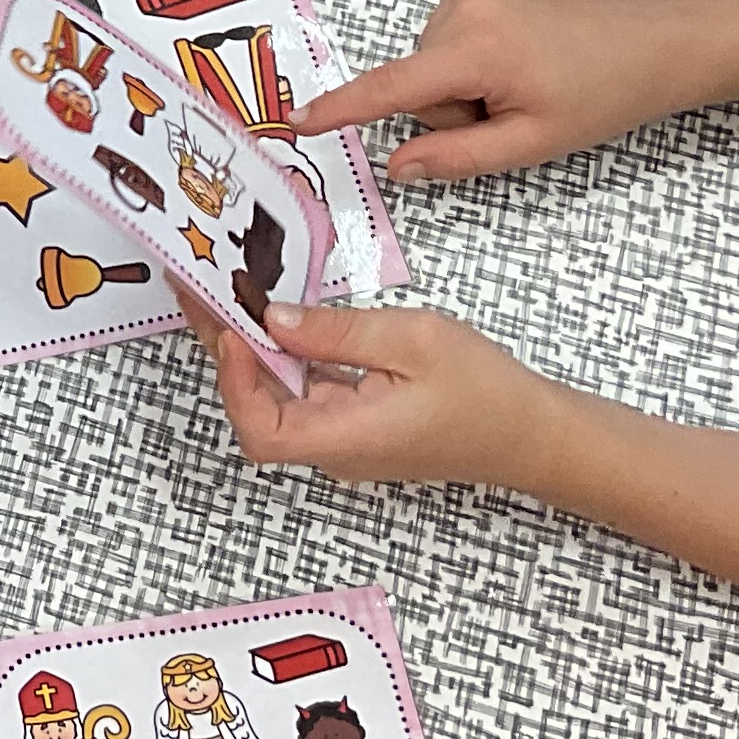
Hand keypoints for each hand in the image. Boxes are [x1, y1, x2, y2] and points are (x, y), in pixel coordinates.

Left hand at [182, 298, 574, 491]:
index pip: (261, 430)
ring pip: (278, 398)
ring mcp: (343, 438)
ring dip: (251, 349)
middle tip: (205, 290)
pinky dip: (285, 354)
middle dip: (226, 350)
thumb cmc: (487, 394)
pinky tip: (278, 315)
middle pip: (258, 411)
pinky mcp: (355, 423)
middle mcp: (335, 448)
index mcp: (346, 439)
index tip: (230, 326)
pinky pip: (306, 391)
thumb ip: (339, 332)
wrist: (533, 433)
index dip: (234, 381)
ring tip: (228, 293)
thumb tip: (274, 318)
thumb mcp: (413, 341)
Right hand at [295, 0, 710, 181]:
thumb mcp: (532, 144)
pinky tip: (519, 56)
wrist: (652, 42)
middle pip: (420, 81)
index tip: (299, 121)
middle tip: (514, 111)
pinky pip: (450, 32)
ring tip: (524, 81)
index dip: (344, 108)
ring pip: (432, 60)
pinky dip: (472, 53)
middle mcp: (467, 6)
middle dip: (454, 108)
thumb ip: (458, 158)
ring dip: (465, 82)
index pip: (394, 87)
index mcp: (479, 50)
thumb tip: (398, 166)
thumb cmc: (602, 95)